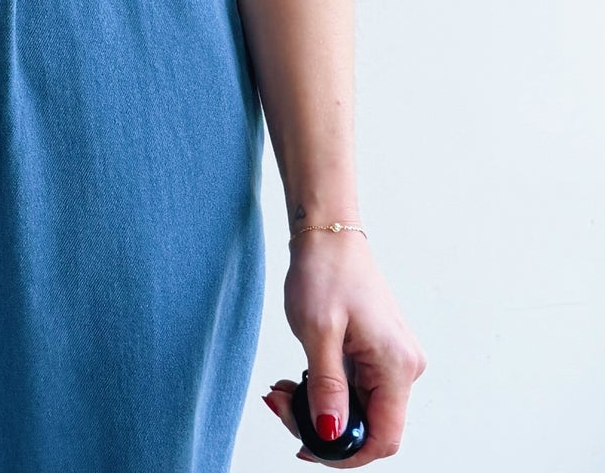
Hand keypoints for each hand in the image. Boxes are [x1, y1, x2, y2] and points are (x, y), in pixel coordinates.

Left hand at [261, 232, 425, 462]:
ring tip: (282, 389)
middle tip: (281, 404)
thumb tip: (330, 436)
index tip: (305, 446)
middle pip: (367, 425)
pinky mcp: (377, 352)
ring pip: (357, 408)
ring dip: (318, 408)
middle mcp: (403, 367)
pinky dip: (324, 390)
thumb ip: (326, 388)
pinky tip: (297, 379)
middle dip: (322, 427)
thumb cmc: (325, 271)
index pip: (382, 438)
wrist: (328, 231)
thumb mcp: (317, 332)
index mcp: (396, 365)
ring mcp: (391, 359)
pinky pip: (354, 388)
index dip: (345, 453)